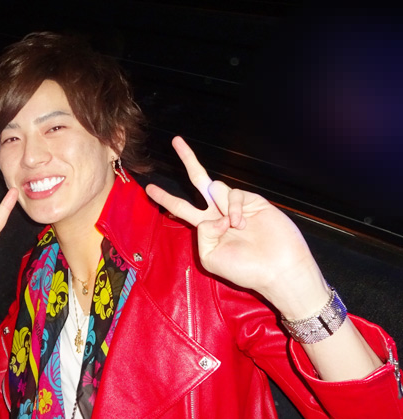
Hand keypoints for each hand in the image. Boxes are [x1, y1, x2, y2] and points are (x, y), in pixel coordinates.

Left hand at [146, 136, 326, 315]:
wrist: (277, 268)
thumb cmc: (244, 269)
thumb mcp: (210, 258)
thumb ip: (202, 234)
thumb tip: (212, 215)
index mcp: (206, 228)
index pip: (181, 207)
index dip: (165, 198)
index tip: (149, 189)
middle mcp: (218, 213)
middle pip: (198, 181)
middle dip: (188, 160)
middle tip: (175, 141)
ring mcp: (235, 205)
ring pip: (216, 188)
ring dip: (221, 207)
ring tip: (236, 228)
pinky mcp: (252, 201)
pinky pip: (233, 194)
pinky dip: (233, 208)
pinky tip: (240, 223)